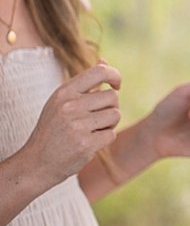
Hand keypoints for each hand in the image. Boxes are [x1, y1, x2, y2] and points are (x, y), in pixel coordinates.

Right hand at [23, 63, 122, 184]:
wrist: (36, 163)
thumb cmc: (53, 129)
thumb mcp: (61, 102)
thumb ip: (84, 83)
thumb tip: (105, 62)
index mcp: (64, 92)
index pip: (100, 72)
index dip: (115, 76)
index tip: (116, 85)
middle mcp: (70, 106)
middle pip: (113, 97)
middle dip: (111, 107)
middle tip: (96, 118)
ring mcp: (77, 125)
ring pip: (115, 115)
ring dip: (109, 124)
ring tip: (91, 130)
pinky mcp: (85, 144)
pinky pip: (112, 134)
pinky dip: (105, 139)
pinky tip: (89, 143)